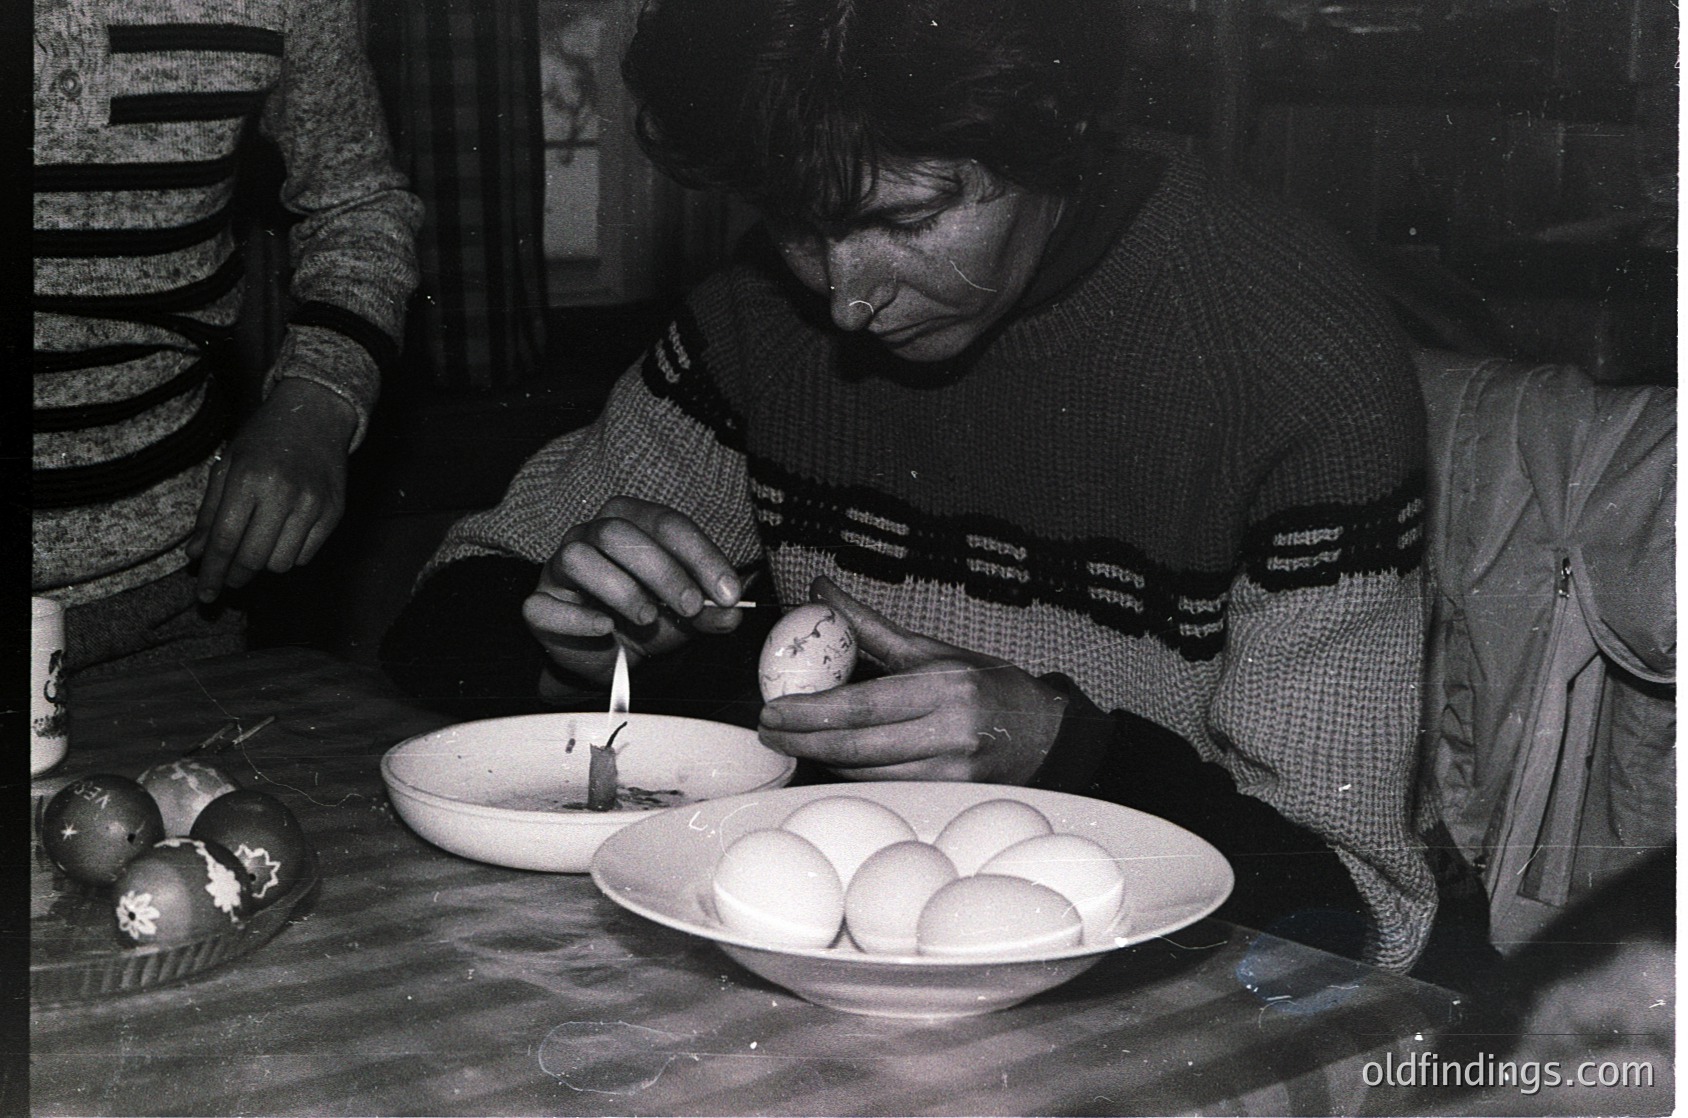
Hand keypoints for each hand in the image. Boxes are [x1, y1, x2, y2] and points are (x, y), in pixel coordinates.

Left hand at [186, 378, 356, 601]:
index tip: (204, 593)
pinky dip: (289, 554)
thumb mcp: (228, 465)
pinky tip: (282, 536)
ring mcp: (313, 504)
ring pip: (281, 563)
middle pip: (253, 558)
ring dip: (264, 564)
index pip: (224, 540)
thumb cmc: (264, 439)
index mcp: (249, 479)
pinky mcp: (334, 512)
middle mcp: (283, 493)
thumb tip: (196, 554)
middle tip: (228, 579)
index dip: (211, 572)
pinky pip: (306, 555)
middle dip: (235, 576)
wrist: (315, 416)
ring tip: (258, 547)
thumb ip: (210, 512)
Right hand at [520, 496, 747, 683]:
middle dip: (661, 570)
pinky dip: (577, 618)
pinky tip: (605, 629)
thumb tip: (732, 613)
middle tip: (689, 606)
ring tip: (647, 617)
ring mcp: (559, 568)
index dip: (700, 555)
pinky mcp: (539, 606)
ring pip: (578, 558)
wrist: (611, 656)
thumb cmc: (648, 618)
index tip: (726, 592)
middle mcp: (590, 535)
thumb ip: (711, 612)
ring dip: (620, 589)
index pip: (665, 522)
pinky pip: (544, 605)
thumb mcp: (687, 615)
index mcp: (631, 522)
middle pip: (618, 533)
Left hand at [757, 576, 1067, 783]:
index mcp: (943, 686)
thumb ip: (870, 627)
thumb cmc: (989, 686)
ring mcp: (951, 769)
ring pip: (868, 772)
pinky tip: (829, 759)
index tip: (775, 707)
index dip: (812, 711)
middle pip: (858, 746)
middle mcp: (948, 730)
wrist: (1047, 734)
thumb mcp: (933, 650)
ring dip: (821, 758)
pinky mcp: (952, 794)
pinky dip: (853, 773)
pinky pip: (887, 786)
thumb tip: (822, 591)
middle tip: (769, 731)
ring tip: (789, 742)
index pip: (863, 704)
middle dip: (804, 740)